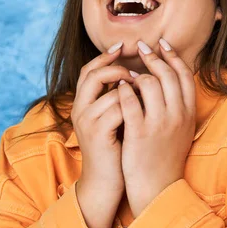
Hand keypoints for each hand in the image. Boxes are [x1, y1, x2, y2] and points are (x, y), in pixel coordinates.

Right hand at [71, 43, 135, 227]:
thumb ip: (119, 98)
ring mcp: (87, 122)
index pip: (88, 70)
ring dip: (131, 88)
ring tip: (147, 90)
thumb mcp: (114, 119)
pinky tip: (146, 108)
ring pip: (110, 91)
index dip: (105, 56)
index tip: (123, 45)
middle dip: (116, 67)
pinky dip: (134, 105)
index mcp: (83, 104)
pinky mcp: (98, 133)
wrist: (106, 182)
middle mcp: (80, 110)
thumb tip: (137, 73)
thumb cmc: (116, 148)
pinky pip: (118, 109)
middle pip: (92, 74)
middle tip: (136, 67)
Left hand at [117, 38, 195, 217]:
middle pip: (167, 74)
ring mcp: (159, 123)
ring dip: (135, 73)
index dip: (173, 56)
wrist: (158, 186)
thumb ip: (180, 105)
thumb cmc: (167, 156)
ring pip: (148, 83)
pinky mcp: (140, 132)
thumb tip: (171, 78)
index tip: (162, 44)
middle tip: (141, 47)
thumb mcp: (183, 129)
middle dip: (153, 56)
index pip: (184, 75)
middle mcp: (178, 115)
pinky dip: (123, 89)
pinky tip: (118, 87)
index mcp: (190, 112)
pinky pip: (129, 100)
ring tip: (127, 73)